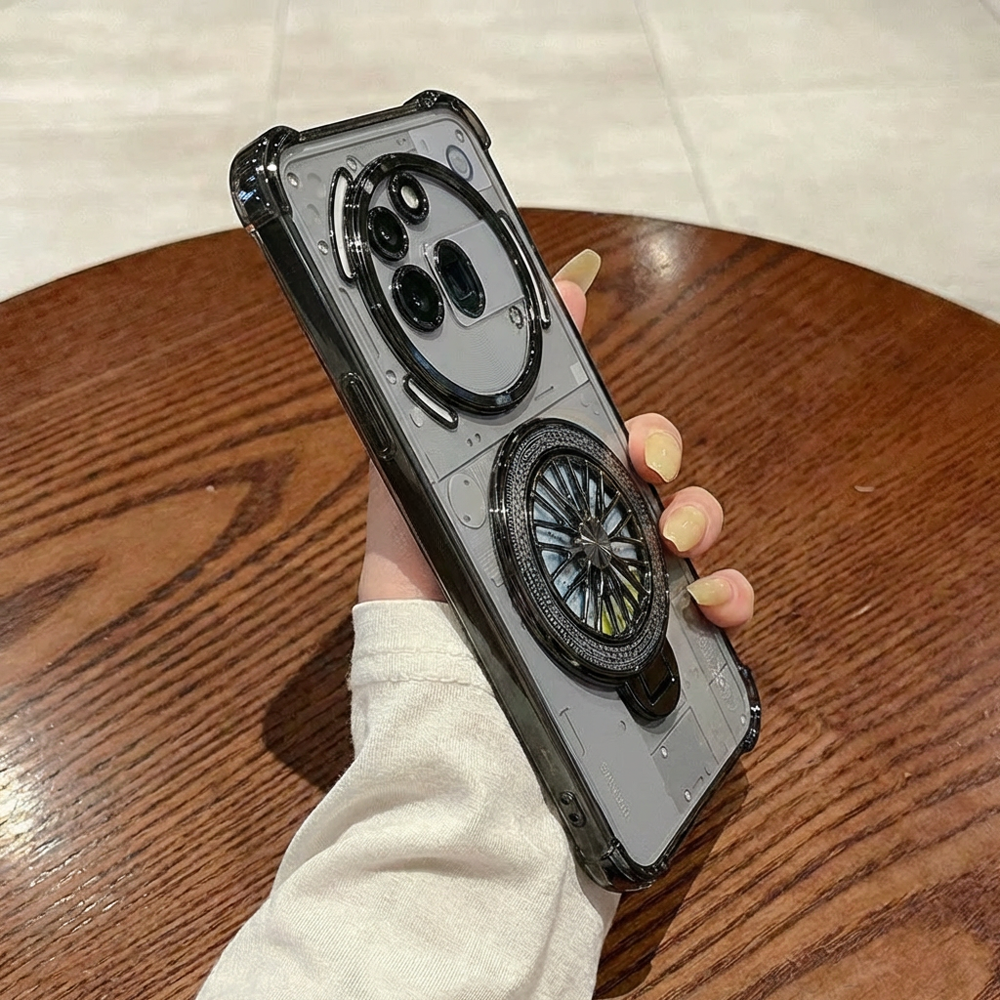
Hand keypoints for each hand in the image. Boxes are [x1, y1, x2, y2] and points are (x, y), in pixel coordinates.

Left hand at [357, 251, 753, 631]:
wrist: (425, 657)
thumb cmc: (423, 564)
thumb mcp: (429, 467)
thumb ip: (462, 394)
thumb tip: (506, 306)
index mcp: (558, 487)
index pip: (623, 444)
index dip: (646, 436)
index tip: (638, 446)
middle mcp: (600, 527)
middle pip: (668, 478)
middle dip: (671, 465)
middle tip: (647, 475)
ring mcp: (625, 578)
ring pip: (697, 530)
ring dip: (702, 521)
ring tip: (673, 542)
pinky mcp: (646, 632)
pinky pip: (714, 607)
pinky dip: (732, 596)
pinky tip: (707, 602)